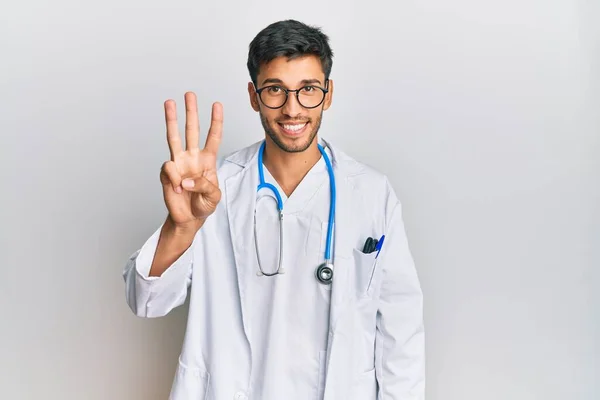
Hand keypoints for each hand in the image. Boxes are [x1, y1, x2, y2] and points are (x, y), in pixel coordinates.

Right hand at [159, 92, 222, 230]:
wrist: (188, 218)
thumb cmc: (203, 204)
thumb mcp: (214, 196)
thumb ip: (204, 185)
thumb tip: (186, 179)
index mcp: (208, 160)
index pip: (213, 137)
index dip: (216, 121)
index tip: (217, 105)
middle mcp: (193, 157)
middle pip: (192, 130)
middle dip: (191, 112)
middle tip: (190, 94)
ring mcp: (179, 163)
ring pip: (174, 137)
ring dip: (171, 120)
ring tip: (169, 103)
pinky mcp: (168, 173)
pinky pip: (169, 169)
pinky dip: (175, 181)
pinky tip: (178, 189)